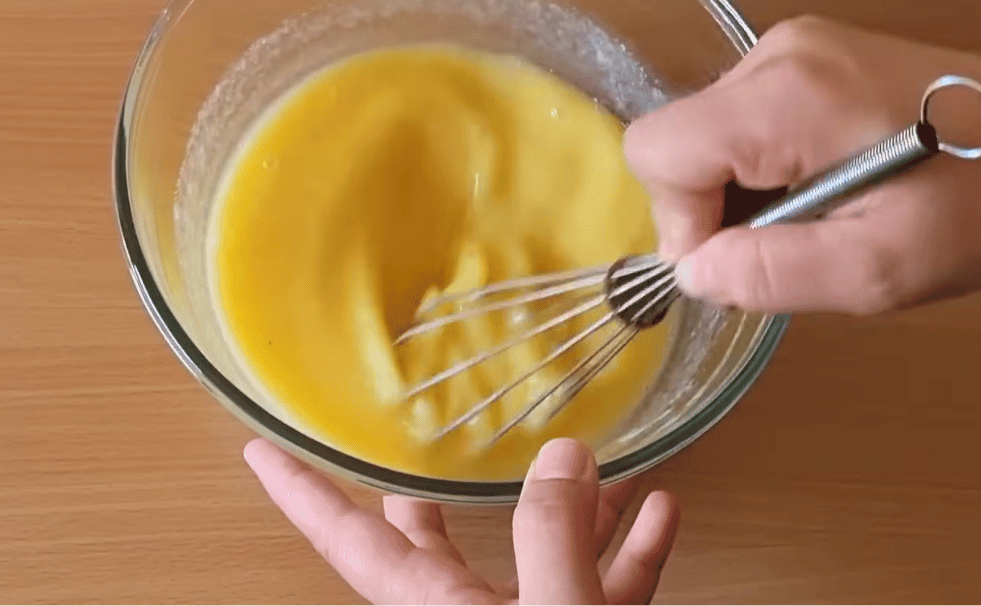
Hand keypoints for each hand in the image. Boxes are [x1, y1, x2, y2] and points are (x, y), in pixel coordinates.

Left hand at [244, 436, 678, 604]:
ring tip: (608, 468)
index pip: (347, 540)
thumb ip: (555, 534)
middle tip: (426, 455)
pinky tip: (656, 518)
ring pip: (528, 569)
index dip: (300, 495)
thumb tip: (561, 455)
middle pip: (434, 552)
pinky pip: (591, 600)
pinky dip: (624, 560)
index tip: (257, 455)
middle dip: (439, 501)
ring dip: (574, 517)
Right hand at [624, 17, 980, 314]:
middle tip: (795, 245)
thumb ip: (772, 273)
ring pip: (711, 127)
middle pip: (681, 136)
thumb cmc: (976, 206)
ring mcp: (794, 42)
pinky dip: (768, 159)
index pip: (658, 148)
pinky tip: (830, 181)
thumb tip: (690, 272)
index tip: (740, 259)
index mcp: (783, 96)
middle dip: (716, 205)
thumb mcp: (880, 267)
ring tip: (824, 213)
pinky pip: (747, 111)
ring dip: (745, 186)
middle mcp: (775, 51)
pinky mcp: (813, 48)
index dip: (679, 218)